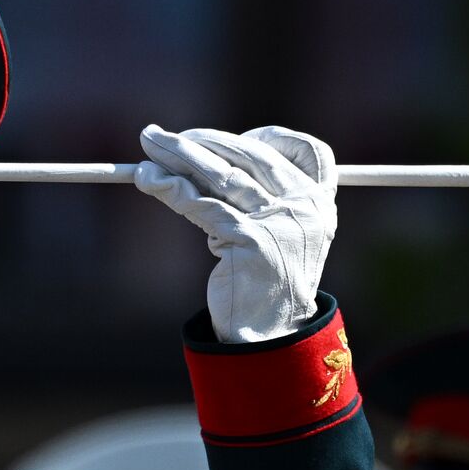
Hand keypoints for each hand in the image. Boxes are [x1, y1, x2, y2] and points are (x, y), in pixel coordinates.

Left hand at [134, 125, 336, 342]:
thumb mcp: (269, 231)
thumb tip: (197, 155)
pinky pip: (202, 204)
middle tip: (157, 135)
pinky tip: (148, 179)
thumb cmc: (260, 280)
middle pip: (250, 156)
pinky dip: (170, 188)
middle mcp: (306, 208)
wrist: (266, 334)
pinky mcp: (250, 240)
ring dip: (178, 155)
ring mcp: (280, 223)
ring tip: (148, 143)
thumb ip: (252, 195)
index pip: (307, 150)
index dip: (265, 136)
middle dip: (199, 141)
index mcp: (320, 202)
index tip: (222, 140)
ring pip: (222, 176)